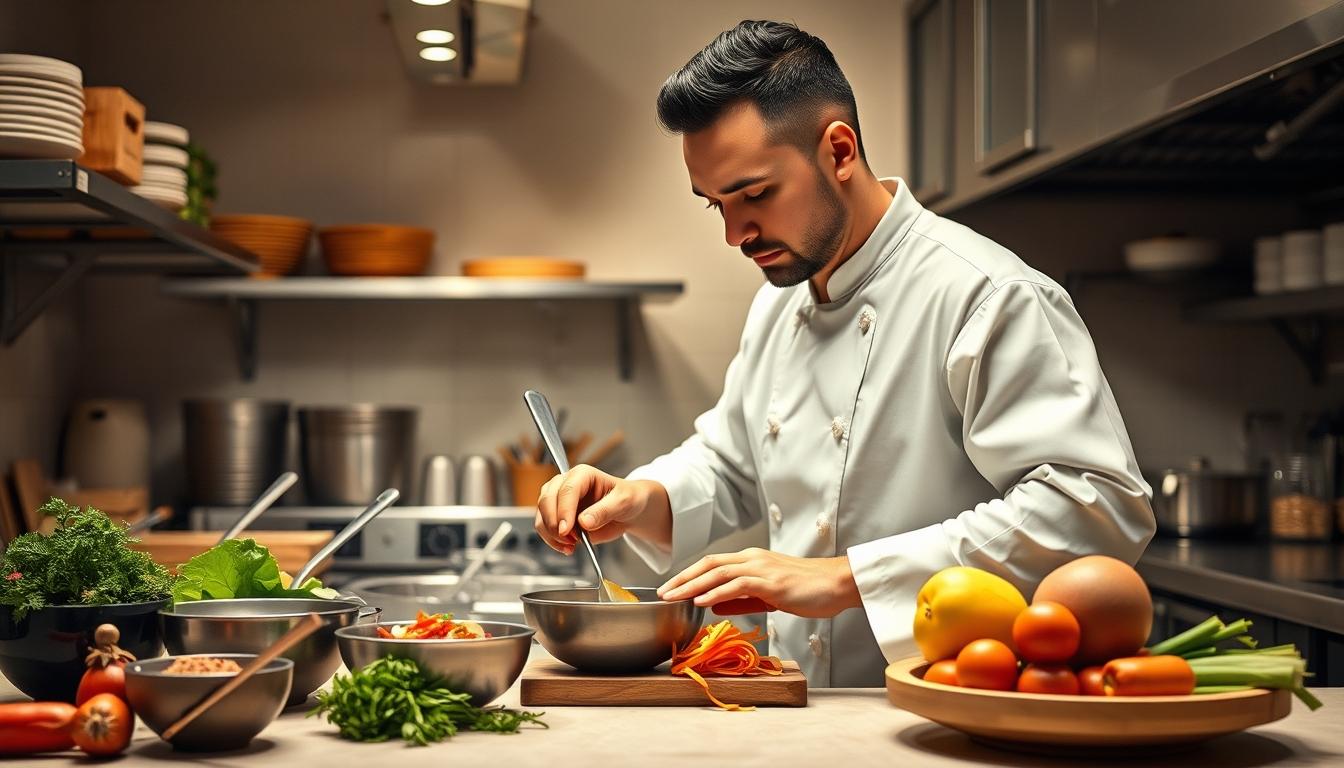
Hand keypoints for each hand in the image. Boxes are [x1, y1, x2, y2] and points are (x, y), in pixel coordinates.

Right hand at [533, 465, 669, 554]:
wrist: (627, 511)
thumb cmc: (627, 499)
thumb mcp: (623, 503)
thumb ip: (604, 511)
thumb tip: (584, 522)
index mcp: (583, 474)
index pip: (566, 490)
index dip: (564, 510)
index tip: (567, 530)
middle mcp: (566, 484)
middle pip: (547, 500)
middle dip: (555, 524)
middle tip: (570, 540)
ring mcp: (558, 500)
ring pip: (541, 515)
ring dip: (551, 534)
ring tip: (571, 545)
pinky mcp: (557, 516)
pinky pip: (545, 528)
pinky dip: (552, 541)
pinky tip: (567, 548)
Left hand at [656, 548, 862, 618]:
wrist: (839, 583)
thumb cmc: (809, 589)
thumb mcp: (770, 595)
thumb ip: (742, 599)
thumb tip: (713, 604)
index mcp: (752, 560)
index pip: (712, 564)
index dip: (689, 574)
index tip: (670, 587)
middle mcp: (753, 559)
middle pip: (709, 564)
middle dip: (682, 578)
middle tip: (661, 592)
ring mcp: (762, 568)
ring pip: (718, 573)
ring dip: (692, 585)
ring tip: (673, 597)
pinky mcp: (772, 582)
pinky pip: (738, 585)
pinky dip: (717, 592)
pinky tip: (702, 601)